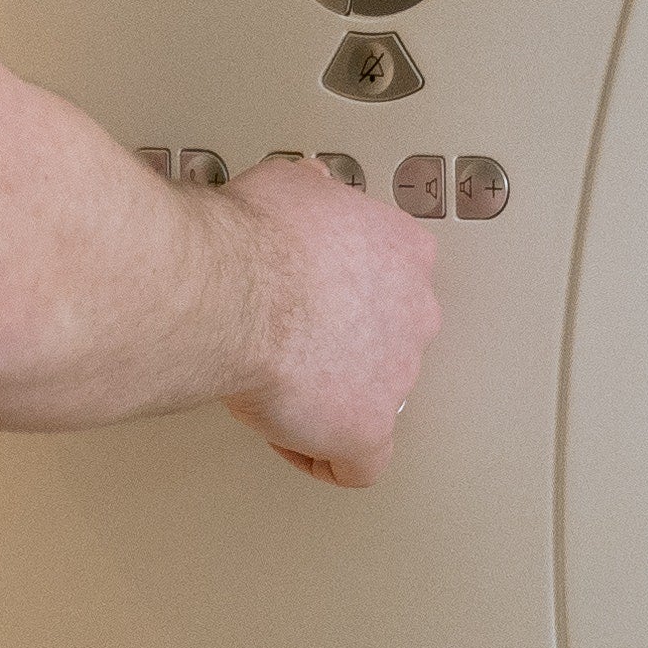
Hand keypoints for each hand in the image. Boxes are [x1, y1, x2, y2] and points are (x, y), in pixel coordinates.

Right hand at [221, 156, 440, 485]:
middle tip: (293, 342)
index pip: (395, 278)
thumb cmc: (255, 238)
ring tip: (280, 388)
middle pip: (390, 339)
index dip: (350, 293)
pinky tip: (293, 440)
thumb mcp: (289, 183)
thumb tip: (310, 187)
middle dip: (344, 345)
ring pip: (375, 399)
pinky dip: (324, 458)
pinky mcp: (367, 430)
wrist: (233, 290)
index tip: (315, 296)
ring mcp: (397, 375)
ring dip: (332, 398)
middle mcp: (414, 312)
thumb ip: (313, 193)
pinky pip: (358, 464)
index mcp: (404, 251)